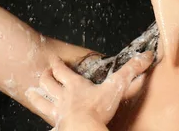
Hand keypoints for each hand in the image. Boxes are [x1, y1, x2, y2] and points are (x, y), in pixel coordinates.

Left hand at [26, 51, 152, 127]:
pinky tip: (46, 122)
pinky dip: (45, 120)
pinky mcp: (57, 126)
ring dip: (37, 96)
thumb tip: (147, 55)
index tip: (53, 60)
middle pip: (48, 84)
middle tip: (43, 74)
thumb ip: (131, 71)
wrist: (83, 129)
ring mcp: (58, 112)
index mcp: (75, 86)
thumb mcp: (116, 86)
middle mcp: (63, 97)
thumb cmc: (97, 108)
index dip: (57, 65)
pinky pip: (48, 122)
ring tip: (31, 93)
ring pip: (42, 101)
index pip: (62, 71)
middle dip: (45, 78)